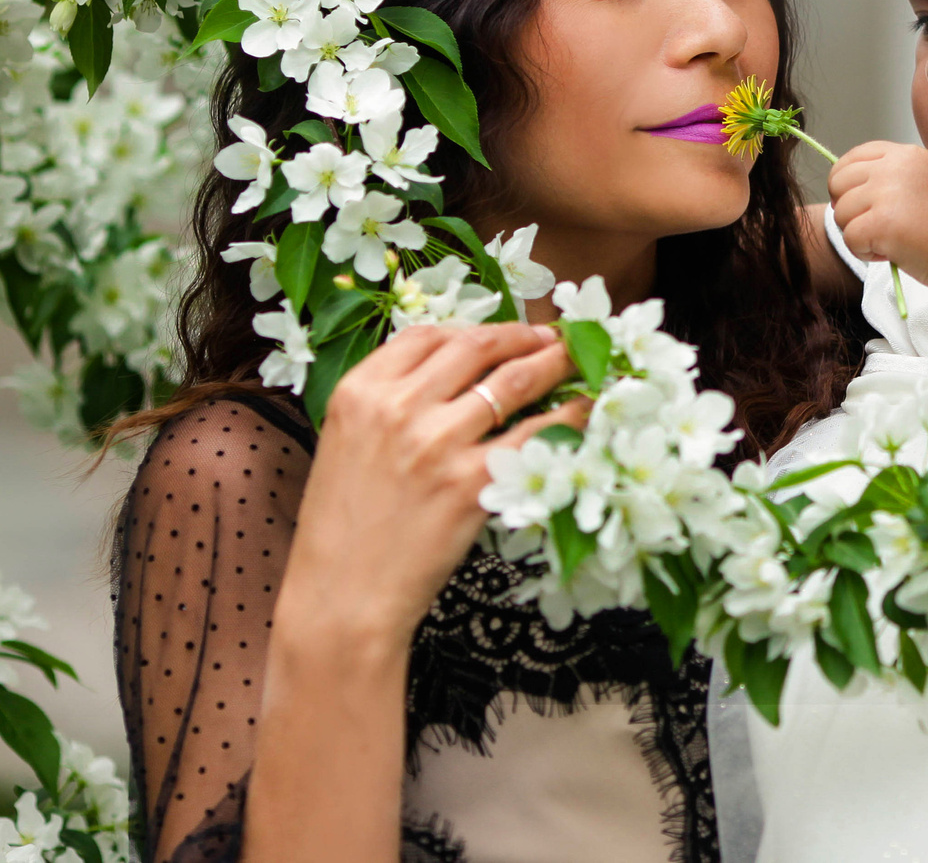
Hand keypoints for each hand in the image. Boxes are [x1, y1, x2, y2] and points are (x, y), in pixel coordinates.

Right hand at [280, 322, 588, 645]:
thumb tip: (458, 374)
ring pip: (515, 380)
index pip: (428, 336)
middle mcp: (397, 408)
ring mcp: (438, 444)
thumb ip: (391, 403)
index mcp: (360, 392)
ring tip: (578, 361)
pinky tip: (585, 411)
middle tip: (554, 337)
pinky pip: (537, 434)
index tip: (503, 334)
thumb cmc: (344, 528)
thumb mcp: (348, 444)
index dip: (475, 329)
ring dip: (556, 363)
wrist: (343, 598)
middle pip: (477, 346)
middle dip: (524, 335)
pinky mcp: (472, 484)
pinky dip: (569, 416)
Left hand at [827, 140, 927, 289]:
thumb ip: (895, 175)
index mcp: (905, 154)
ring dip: (858, 232)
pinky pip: (849, 238)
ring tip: (889, 240)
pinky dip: (864, 251)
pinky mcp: (881, 222)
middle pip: (838, 182)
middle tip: (873, 225)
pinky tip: (889, 252)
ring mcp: (886, 193)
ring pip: (840, 213)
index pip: (853, 157)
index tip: (857, 201)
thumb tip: (854, 185)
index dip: (846, 182)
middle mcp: (893, 167)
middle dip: (849, 208)